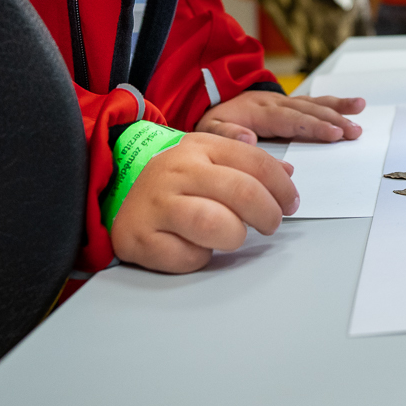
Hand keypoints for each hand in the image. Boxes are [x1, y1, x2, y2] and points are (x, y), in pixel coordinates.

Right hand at [110, 132, 299, 273]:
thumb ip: (247, 163)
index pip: (256, 163)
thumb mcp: (208, 158)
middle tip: (271, 225)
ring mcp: (157, 203)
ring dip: (235, 236)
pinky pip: (187, 256)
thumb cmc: (174, 180)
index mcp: (200, 147)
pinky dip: (200, 258)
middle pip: (242, 193)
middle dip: (268, 215)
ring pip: (215, 224)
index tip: (290, 204)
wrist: (115, 191)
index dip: (282, 187)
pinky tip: (197, 248)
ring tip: (233, 236)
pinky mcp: (140, 237)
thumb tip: (288, 173)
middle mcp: (178, 170)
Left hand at [196, 90, 365, 143]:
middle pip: (308, 111)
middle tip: (353, 131)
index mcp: (258, 111)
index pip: (290, 120)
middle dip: (333, 120)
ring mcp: (283, 100)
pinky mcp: (289, 102)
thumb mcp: (209, 129)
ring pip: (314, 103)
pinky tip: (354, 104)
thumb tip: (248, 140)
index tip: (334, 133)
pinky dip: (335, 102)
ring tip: (359, 113)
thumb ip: (228, 134)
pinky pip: (314, 101)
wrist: (208, 97)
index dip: (313, 127)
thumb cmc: (213, 118)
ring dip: (338, 109)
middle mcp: (275, 102)